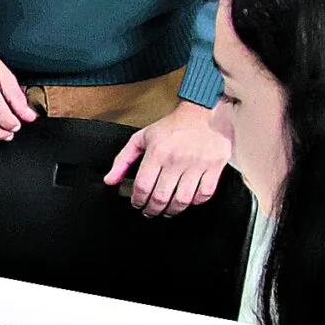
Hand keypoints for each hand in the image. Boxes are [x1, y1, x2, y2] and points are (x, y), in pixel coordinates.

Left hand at [103, 101, 227, 216]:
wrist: (203, 112)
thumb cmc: (172, 126)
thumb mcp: (142, 138)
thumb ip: (123, 160)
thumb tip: (109, 180)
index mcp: (157, 152)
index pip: (143, 186)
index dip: (138, 200)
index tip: (137, 204)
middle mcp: (176, 159)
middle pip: (161, 197)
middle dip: (153, 210)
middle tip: (150, 212)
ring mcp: (197, 164)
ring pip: (182, 200)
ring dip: (172, 210)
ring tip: (167, 211)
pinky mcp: (215, 167)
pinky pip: (204, 194)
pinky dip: (194, 202)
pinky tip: (187, 201)